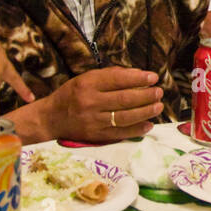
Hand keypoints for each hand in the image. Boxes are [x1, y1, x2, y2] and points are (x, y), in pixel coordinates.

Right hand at [34, 67, 164, 142]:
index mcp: (87, 84)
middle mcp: (90, 102)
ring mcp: (93, 121)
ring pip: (125, 117)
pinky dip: (137, 130)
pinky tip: (149, 124)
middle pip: (124, 99)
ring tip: (158, 106)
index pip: (117, 80)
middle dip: (146, 95)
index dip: (138, 78)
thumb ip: (110, 75)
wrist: (51, 118)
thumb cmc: (71, 94)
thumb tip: (138, 74)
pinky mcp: (96, 136)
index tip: (153, 77)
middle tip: (159, 92)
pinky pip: (120, 133)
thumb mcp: (85, 78)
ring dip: (145, 112)